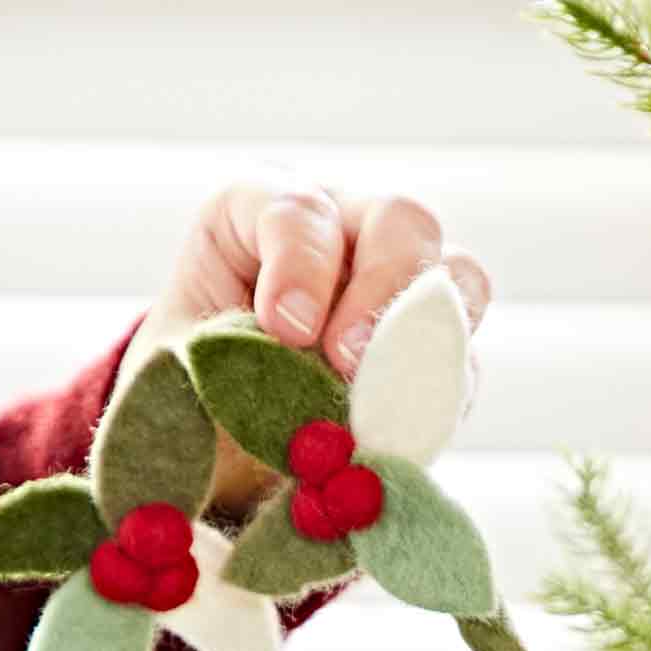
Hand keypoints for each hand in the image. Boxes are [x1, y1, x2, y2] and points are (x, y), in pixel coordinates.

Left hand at [126, 184, 491, 510]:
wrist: (217, 442)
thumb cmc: (194, 388)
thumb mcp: (188, 366)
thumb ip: (230, 362)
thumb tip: (298, 390)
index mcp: (263, 211)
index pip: (300, 208)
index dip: (301, 263)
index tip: (285, 330)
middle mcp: (346, 231)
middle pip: (399, 219)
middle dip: (379, 289)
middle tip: (347, 360)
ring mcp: (401, 288)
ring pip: (457, 274)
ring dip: (428, 333)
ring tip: (383, 395)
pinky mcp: (433, 350)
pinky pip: (462, 358)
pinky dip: (439, 391)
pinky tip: (395, 427)